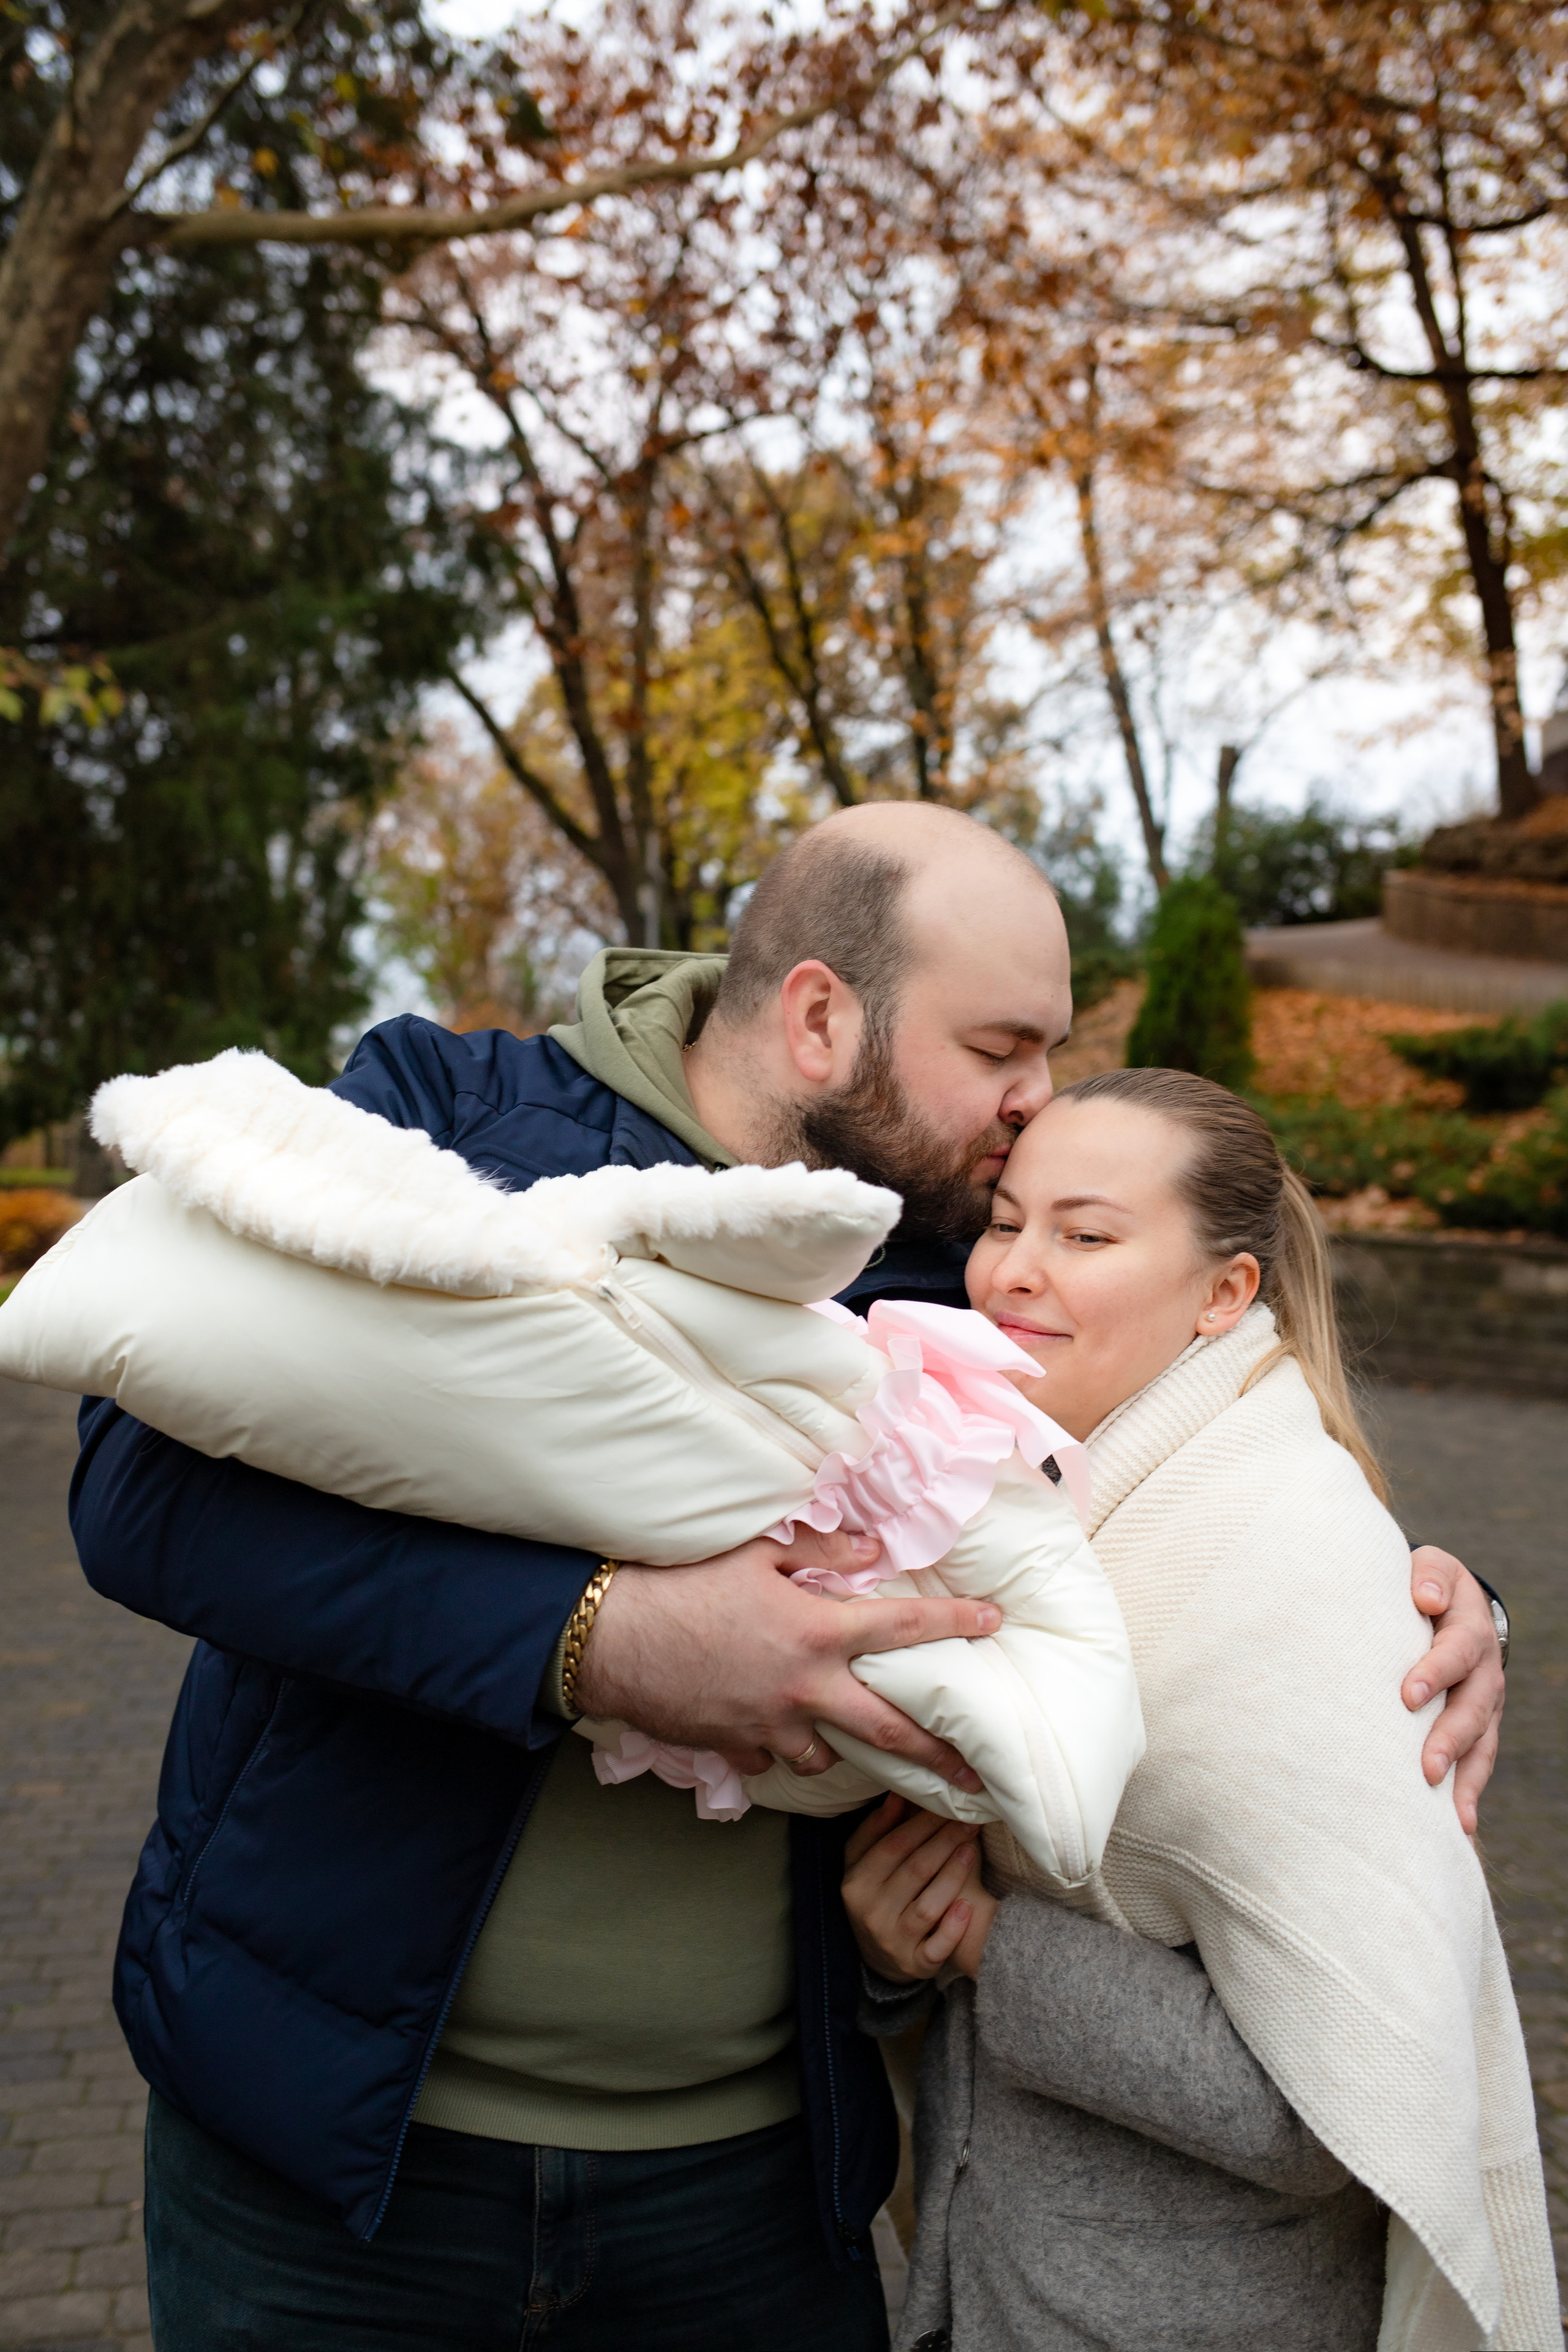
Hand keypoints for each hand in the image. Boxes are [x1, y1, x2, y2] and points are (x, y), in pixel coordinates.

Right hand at [574, 1532, 997, 1790]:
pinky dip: (774, 1749)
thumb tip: (873, 1550)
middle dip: (938, 1754)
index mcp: (816, 1632)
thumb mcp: (755, 1551)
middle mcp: (804, 1689)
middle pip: (888, 1730)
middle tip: (975, 1777)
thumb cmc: (680, 1583)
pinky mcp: (733, 1747)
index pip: (903, 1629)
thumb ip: (822, 1550)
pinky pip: (768, 1759)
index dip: (956, 1623)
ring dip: (837, 1746)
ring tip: (840, 1738)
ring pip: (825, 1755)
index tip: (995, 1623)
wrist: (608, 1638)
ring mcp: (769, 1726)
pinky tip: (768, 1734)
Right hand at [842, 1795, 998, 1983]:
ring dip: (953, 1875)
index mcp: (856, 1883)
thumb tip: (897, 1794)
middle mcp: (871, 1913)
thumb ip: (877, 1829)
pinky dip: (953, 1928)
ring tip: (971, 1850)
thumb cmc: (876, 1895)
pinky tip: (967, 1905)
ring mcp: (893, 1941)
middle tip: (968, 1822)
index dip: (922, 1823)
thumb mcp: (864, 1863)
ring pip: (928, 1905)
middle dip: (944, 1841)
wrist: (880, 1957)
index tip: (947, 1806)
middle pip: (914, 1870)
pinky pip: (937, 1947)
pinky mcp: (916, 1964)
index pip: (892, 1846)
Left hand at [1405, 1547, 1504, 1833]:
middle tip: (1425, 1768)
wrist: (1448, 1604)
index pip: (1455, 1653)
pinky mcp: (1479, 1730)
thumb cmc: (1424, 1586)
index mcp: (1469, 1630)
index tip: (1408, 1695)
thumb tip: (1425, 1597)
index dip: (1435, 1673)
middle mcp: (1483, 1673)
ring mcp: (1485, 1706)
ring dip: (1463, 1778)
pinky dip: (1469, 1795)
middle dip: (1449, 1739)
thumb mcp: (1430, 1568)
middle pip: (1472, 1709)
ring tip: (1448, 1814)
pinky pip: (1478, 1765)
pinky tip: (1458, 1828)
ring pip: (1481, 1745)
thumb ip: (1429, 1576)